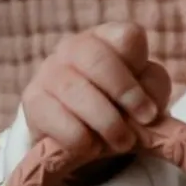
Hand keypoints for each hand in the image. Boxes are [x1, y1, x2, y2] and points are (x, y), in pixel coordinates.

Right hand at [23, 23, 172, 152]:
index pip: (127, 37)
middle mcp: (75, 47)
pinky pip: (53, 116)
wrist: (88, 134)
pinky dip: (78, 137)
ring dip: (105, 121)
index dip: (141, 73)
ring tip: (122, 142)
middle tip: (142, 123)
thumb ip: (153, 88)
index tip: (150, 111)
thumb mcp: (148, 95)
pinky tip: (90, 147)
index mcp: (110, 39)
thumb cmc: (124, 107)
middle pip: (96, 57)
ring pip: (74, 89)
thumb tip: (146, 104)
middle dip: (124, 94)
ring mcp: (49, 71)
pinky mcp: (33, 100)